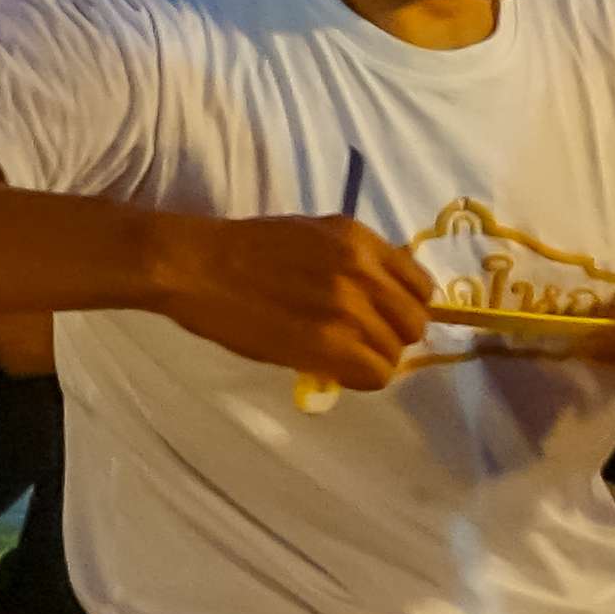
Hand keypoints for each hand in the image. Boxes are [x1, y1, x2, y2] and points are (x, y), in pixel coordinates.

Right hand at [144, 211, 437, 391]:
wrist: (193, 265)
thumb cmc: (242, 249)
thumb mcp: (310, 235)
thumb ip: (352, 260)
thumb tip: (382, 297)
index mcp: (358, 239)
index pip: (421, 286)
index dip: (404, 306)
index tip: (382, 315)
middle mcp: (362, 271)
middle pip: (415, 324)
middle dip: (392, 336)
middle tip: (359, 339)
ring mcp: (348, 309)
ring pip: (395, 354)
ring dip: (370, 359)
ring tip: (339, 355)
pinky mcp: (328, 345)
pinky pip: (375, 374)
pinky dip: (359, 378)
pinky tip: (334, 368)